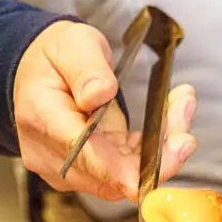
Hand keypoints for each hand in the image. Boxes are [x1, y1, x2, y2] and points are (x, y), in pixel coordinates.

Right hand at [14, 20, 197, 201]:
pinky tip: (170, 121)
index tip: (160, 163)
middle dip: (157, 151)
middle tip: (185, 109)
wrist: (37, 73)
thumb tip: (98, 95)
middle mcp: (50, 154)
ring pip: (123, 177)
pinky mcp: (85, 171)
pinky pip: (125, 171)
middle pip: (110, 174)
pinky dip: (152, 151)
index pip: (83, 154)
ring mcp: (66, 168)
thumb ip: (86, 69)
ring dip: (160, 150)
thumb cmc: (54, 57)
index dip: (123, 169)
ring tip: (182, 105)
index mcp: (42, 118)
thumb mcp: (72, 44)